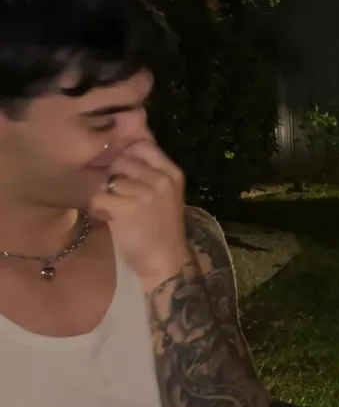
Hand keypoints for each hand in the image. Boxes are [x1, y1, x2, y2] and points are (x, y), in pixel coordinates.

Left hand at [89, 138, 189, 289]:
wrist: (165, 261)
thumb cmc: (162, 228)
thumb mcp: (166, 194)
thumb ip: (151, 171)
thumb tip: (126, 145)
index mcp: (173, 173)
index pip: (144, 146)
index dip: (128, 154)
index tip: (125, 171)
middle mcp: (161, 179)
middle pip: (122, 161)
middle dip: (115, 176)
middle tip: (121, 196)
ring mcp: (145, 193)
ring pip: (109, 180)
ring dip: (106, 194)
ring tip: (117, 210)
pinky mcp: (127, 208)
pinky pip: (99, 197)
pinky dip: (98, 208)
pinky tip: (110, 218)